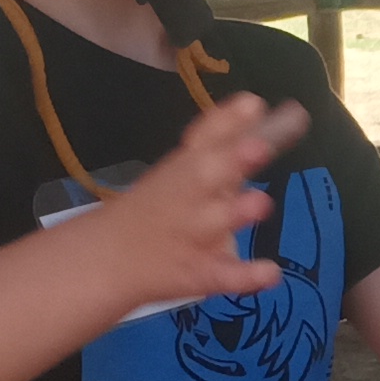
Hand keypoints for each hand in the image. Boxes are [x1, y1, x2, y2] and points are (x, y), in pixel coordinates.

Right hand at [82, 93, 306, 311]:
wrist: (109, 258)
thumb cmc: (159, 207)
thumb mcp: (182, 169)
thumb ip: (221, 142)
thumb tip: (258, 106)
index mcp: (184, 167)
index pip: (204, 137)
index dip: (228, 121)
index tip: (253, 104)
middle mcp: (188, 197)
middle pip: (205, 175)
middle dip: (231, 161)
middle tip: (258, 148)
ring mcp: (193, 236)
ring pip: (216, 222)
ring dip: (237, 212)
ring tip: (260, 203)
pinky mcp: (199, 273)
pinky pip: (224, 275)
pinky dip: (246, 275)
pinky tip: (270, 271)